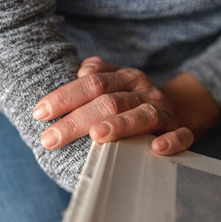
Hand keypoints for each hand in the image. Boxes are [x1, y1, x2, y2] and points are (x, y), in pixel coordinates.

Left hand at [33, 56, 220, 154]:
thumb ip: (95, 76)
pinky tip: (155, 148)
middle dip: (77, 120)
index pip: (92, 83)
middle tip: (51, 138)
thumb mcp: (114, 83)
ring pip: (142, 116)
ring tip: (96, 136)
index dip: (65, 97)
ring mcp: (163, 111)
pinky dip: (170, 141)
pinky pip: (180, 135)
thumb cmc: (131, 101)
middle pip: (109, 102)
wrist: (178, 108)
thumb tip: (80, 72)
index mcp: (124, 78)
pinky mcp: (179, 130)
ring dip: (119, 126)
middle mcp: (143, 91)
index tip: (40, 114)